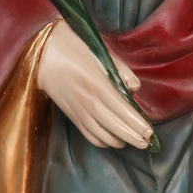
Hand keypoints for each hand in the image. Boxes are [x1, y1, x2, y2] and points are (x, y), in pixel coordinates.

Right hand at [37, 21, 152, 149]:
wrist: (41, 55)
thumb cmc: (73, 49)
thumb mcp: (101, 54)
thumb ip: (121, 71)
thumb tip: (135, 88)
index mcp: (98, 85)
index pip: (123, 111)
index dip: (138, 125)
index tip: (150, 132)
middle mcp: (89, 103)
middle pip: (116, 128)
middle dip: (134, 138)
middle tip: (147, 142)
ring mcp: (79, 112)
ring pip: (104, 136)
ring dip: (121, 141)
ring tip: (135, 142)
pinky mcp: (72, 117)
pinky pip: (91, 136)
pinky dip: (104, 142)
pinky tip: (115, 140)